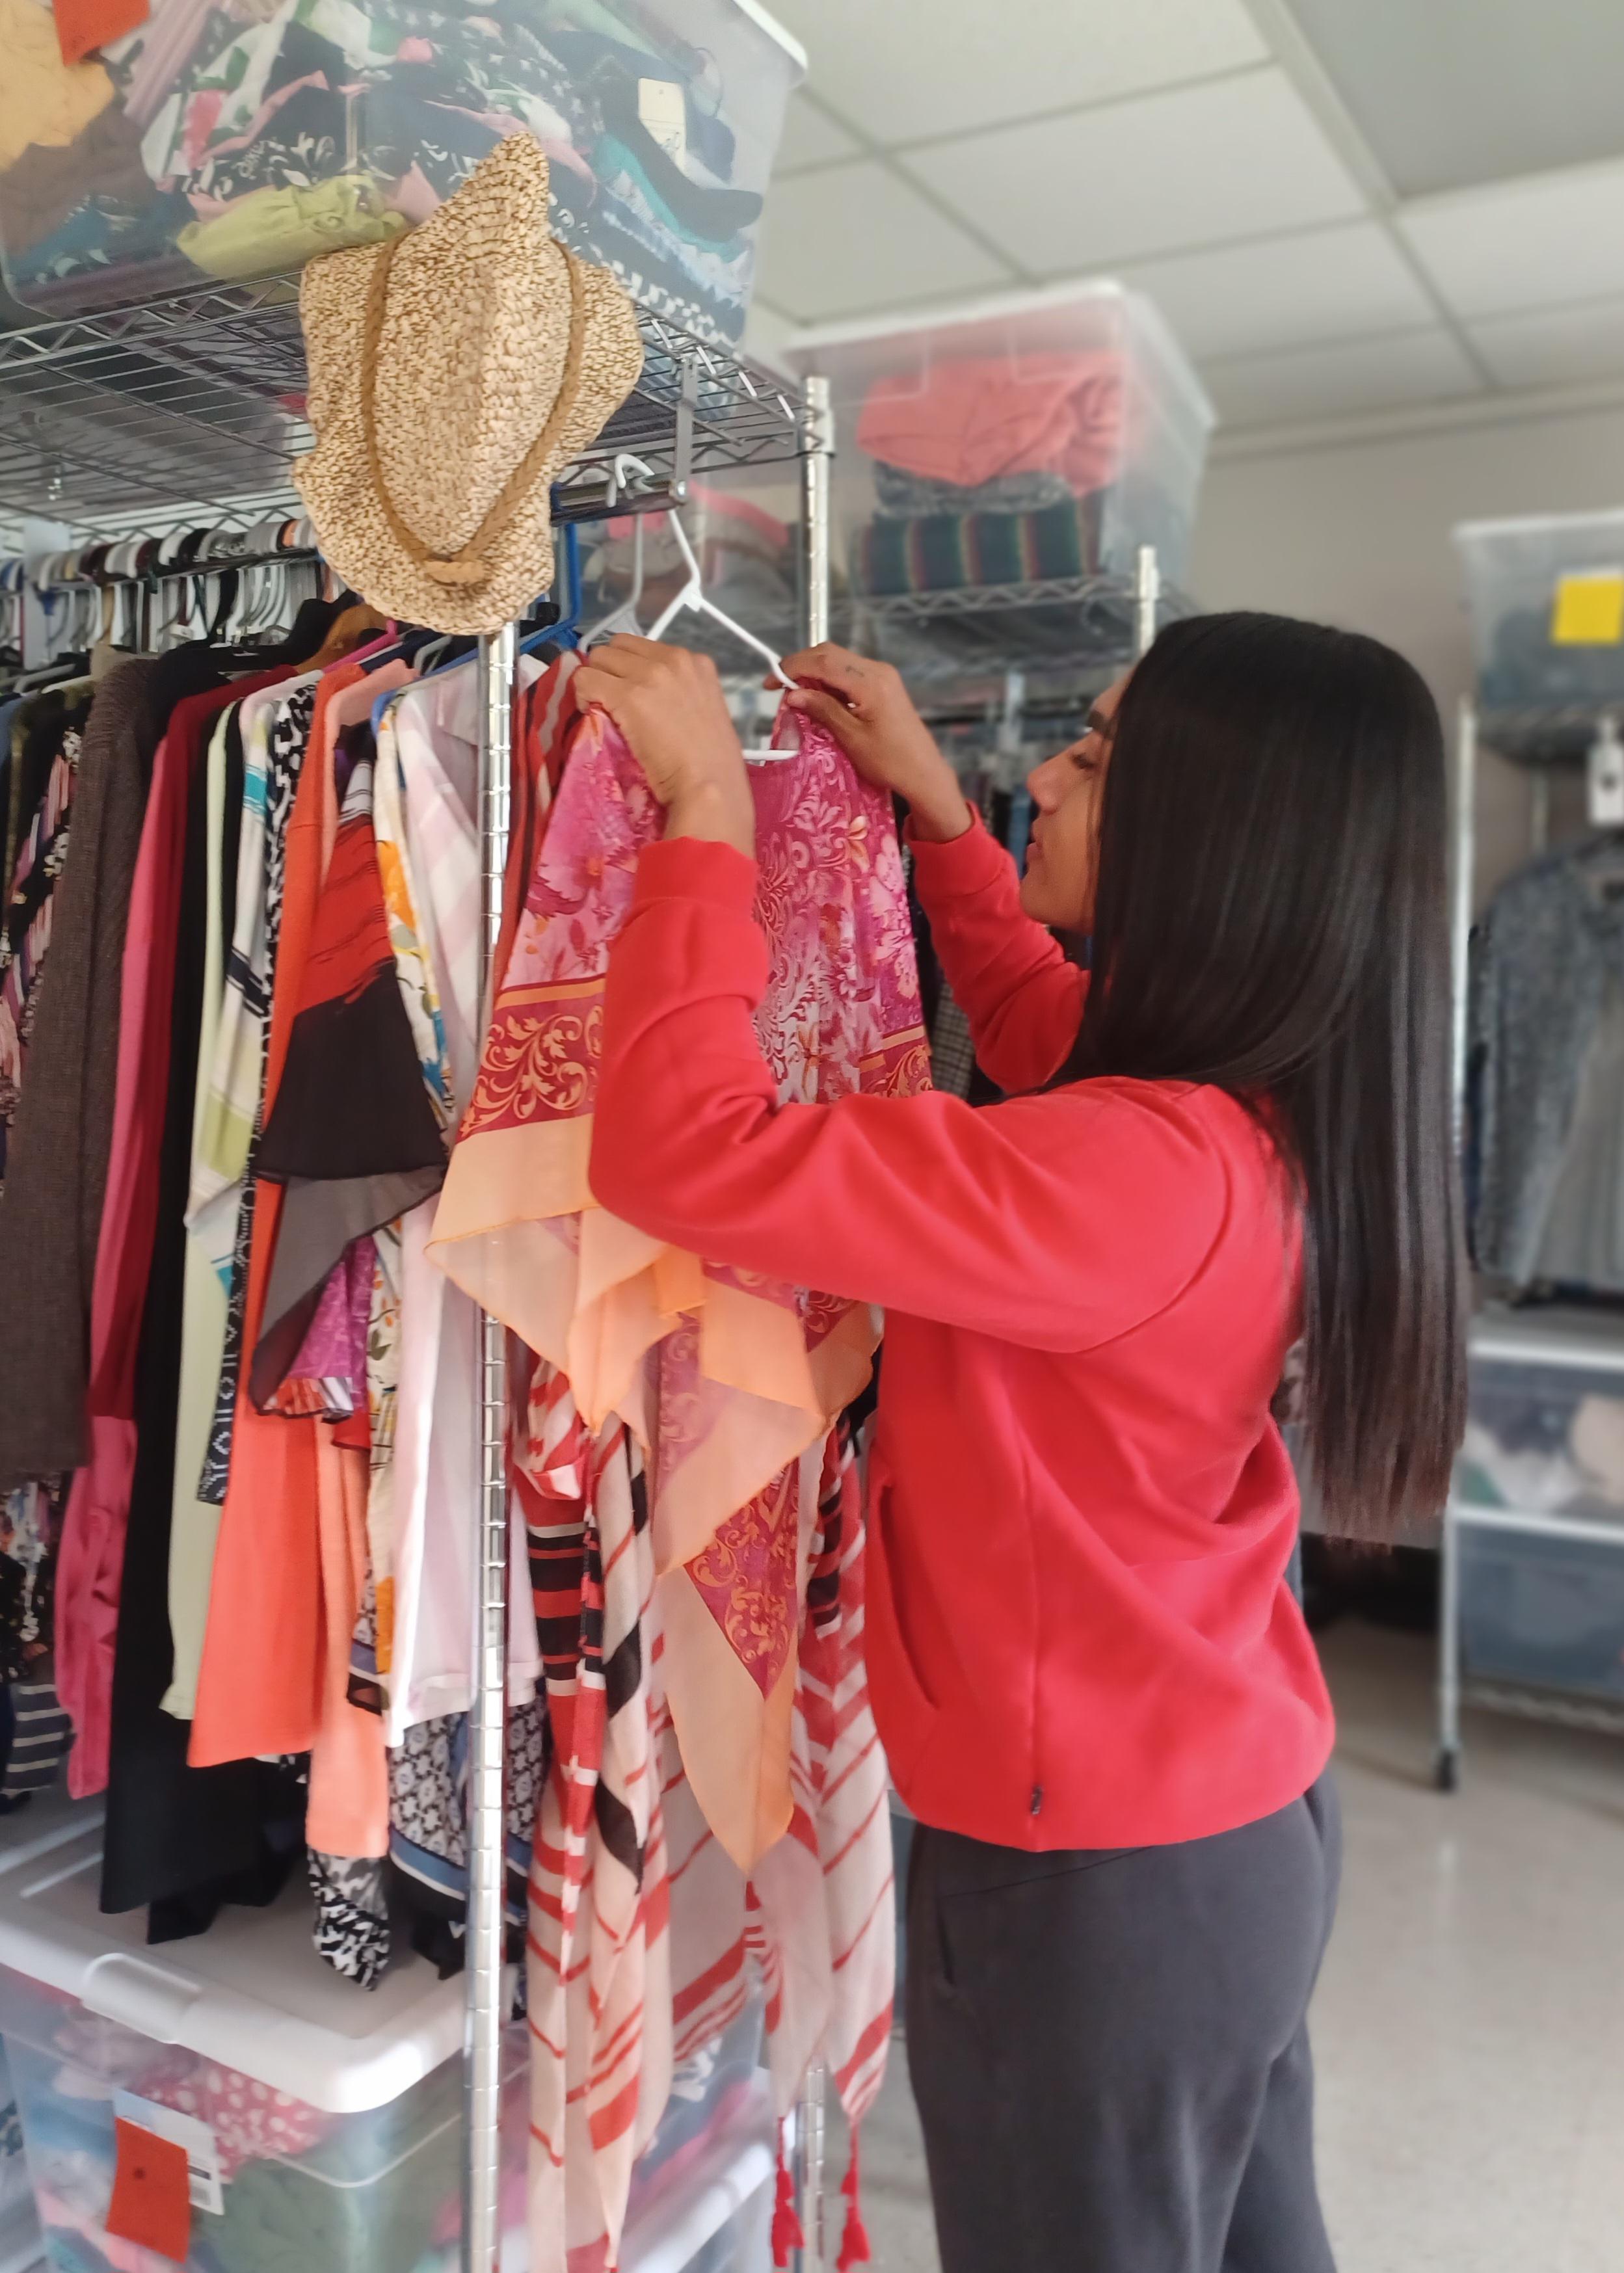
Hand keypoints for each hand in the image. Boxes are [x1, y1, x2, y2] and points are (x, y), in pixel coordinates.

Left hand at [575, 635, 754, 855]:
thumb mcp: (705, 711)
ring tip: (601, 709)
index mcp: (696, 662)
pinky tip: (590, 714)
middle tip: (610, 700)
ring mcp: (649, 675)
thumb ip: (680, 692)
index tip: (628, 692)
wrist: (710, 785)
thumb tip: (649, 696)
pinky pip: (585, 679)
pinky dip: (581, 695)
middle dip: (609, 670)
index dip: (628, 668)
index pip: (644, 647)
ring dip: (595, 681)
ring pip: (598, 658)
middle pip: (618, 646)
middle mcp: (674, 659)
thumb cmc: (712, 764)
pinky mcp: (628, 694)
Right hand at [778, 643, 969, 841]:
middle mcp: (878, 670)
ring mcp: (883, 675)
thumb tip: (793, 694)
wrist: (923, 772)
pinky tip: (818, 698)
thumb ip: (822, 710)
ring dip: (814, 672)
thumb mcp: (851, 737)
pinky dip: (829, 680)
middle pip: (830, 654)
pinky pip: (849, 672)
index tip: (771, 682)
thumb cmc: (889, 761)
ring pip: (838, 660)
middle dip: (801, 666)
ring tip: (796, 695)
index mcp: (871, 682)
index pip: (824, 661)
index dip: (792, 667)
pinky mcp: (884, 683)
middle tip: (780, 688)